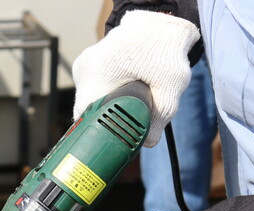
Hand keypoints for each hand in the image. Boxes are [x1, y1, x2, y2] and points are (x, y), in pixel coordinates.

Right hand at [72, 10, 199, 146]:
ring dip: (107, 107)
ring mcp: (83, 67)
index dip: (97, 135)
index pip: (86, 119)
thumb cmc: (163, 50)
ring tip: (130, 101)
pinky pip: (93, 89)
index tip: (108, 144)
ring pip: (90, 100)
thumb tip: (148, 143)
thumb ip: (160, 116)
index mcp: (96, 76)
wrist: (158, 23)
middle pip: (87, 111)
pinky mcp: (87, 65)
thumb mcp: (170, 86)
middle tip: (128, 125)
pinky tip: (124, 91)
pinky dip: (107, 95)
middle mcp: (83, 72)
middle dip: (106, 122)